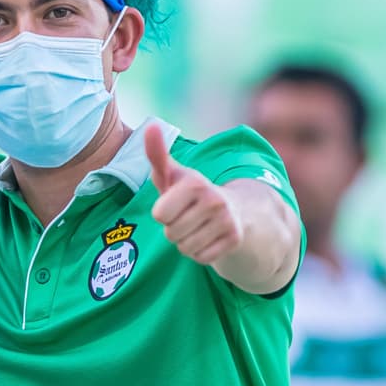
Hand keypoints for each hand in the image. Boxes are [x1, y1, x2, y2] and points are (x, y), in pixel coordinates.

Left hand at [145, 124, 243, 263]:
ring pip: (185, 247)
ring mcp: (227, 221)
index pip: (160, 215)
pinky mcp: (235, 240)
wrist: (232, 209)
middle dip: (173, 229)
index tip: (175, 203)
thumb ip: (157, 154)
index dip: (163, 212)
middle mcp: (214, 200)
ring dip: (185, 241)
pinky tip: (208, 237)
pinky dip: (200, 252)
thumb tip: (150, 126)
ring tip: (197, 226)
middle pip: (171, 233)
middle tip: (187, 217)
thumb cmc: (190, 193)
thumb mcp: (173, 174)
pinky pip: (201, 258)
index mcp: (195, 182)